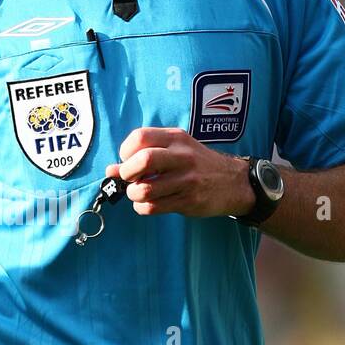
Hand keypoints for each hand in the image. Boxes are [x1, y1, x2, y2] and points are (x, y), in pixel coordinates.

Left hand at [105, 126, 254, 217]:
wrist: (234, 182)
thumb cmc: (198, 164)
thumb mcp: (176, 150)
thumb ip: (144, 155)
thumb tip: (110, 170)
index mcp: (176, 139)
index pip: (140, 137)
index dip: (125, 151)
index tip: (128, 161)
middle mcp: (182, 156)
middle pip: (143, 160)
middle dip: (127, 173)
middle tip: (130, 178)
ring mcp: (187, 180)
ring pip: (145, 189)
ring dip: (133, 195)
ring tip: (138, 193)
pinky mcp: (189, 201)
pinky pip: (154, 207)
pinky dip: (143, 208)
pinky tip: (148, 204)